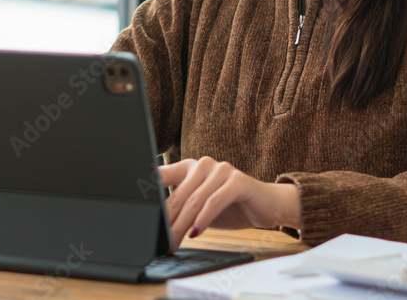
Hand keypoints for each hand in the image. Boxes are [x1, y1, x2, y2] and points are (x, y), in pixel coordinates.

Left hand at [159, 157, 300, 250]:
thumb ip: (182, 208)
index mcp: (190, 167)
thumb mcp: (201, 207)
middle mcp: (204, 164)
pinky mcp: (237, 181)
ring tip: (174, 241)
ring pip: (195, 200)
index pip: (162, 175)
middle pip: (179, 195)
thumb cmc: (231, 206)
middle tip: (160, 239)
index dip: (149, 191)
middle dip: (168, 221)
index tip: (138, 208)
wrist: (268, 205)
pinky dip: (204, 219)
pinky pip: (215, 201)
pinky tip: (196, 233)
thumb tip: (157, 225)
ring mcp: (221, 170)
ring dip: (182, 225)